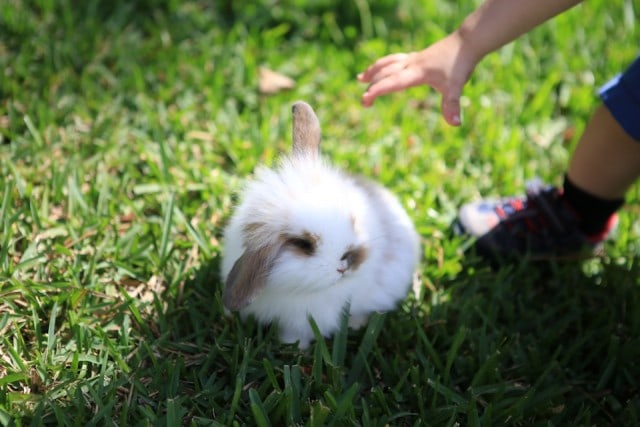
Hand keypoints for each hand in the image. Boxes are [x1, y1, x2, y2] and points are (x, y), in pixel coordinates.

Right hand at [357, 33, 477, 125]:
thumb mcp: (457, 87)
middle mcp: (411, 64)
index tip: (365, 100)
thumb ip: (452, 106)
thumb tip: (455, 124)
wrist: (468, 42)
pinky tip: (384, 69)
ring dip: (374, 70)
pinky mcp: (417, 56)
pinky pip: (395, 60)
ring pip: (388, 63)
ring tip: (361, 78)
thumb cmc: (460, 64)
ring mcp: (413, 59)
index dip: (378, 91)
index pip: (393, 83)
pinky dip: (385, 65)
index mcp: (417, 73)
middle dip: (373, 86)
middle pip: (386, 73)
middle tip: (363, 101)